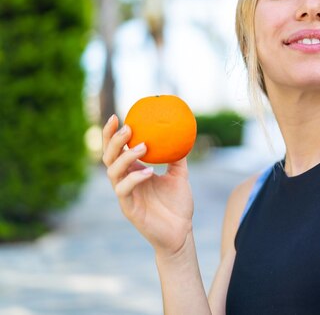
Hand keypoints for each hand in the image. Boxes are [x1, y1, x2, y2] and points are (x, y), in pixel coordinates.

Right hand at [102, 115, 193, 255]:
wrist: (181, 232)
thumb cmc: (178, 205)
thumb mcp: (180, 176)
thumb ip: (177, 157)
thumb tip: (182, 134)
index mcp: (134, 171)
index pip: (117, 149)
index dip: (112, 134)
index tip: (118, 116)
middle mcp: (125, 181)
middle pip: (109, 157)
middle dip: (114, 141)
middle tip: (128, 128)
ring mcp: (125, 195)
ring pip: (113, 172)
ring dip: (126, 157)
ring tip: (143, 147)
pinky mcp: (128, 208)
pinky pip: (124, 190)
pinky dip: (135, 178)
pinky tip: (148, 171)